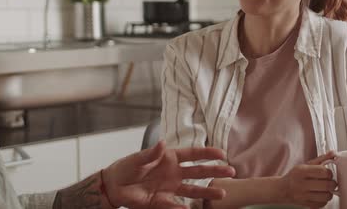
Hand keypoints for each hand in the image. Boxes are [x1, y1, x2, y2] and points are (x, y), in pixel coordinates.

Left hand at [103, 141, 235, 208]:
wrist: (115, 185)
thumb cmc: (127, 167)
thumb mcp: (138, 159)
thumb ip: (151, 154)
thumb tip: (162, 144)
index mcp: (169, 158)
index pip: (192, 154)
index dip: (207, 153)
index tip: (222, 153)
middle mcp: (174, 173)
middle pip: (198, 172)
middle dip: (215, 171)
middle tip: (231, 172)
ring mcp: (170, 187)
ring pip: (193, 190)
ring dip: (207, 192)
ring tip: (222, 194)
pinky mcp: (163, 201)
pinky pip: (176, 205)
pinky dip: (184, 208)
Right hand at [280, 151, 336, 207]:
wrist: (282, 189)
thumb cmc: (295, 176)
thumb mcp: (306, 165)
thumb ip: (321, 159)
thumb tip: (333, 153)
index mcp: (301, 171)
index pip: (323, 172)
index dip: (329, 172)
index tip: (327, 173)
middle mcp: (301, 184)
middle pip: (327, 185)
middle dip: (332, 183)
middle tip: (329, 181)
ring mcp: (304, 196)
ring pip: (327, 196)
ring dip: (329, 192)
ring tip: (325, 188)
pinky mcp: (307, 204)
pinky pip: (323, 204)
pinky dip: (324, 199)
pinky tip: (320, 194)